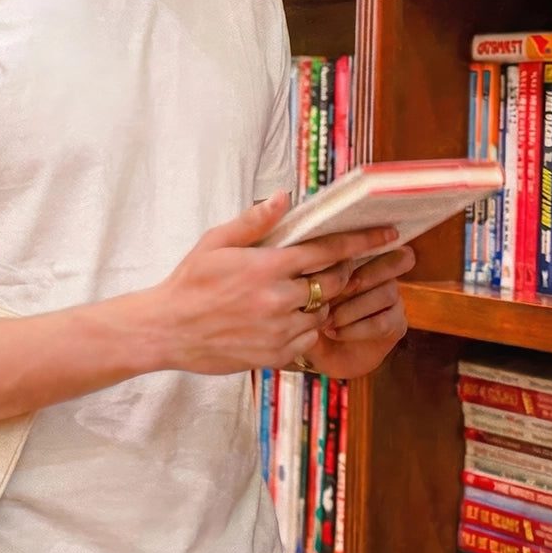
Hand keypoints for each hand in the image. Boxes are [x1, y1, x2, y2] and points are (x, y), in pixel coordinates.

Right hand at [150, 191, 400, 375]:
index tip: (384, 234)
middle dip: (342, 271)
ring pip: (322, 312)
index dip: (359, 241)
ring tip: (301, 293)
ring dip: (320, 301)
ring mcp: (278, 330)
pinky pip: (309, 339)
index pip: (325, 250)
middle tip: (342, 265)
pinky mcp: (275, 355)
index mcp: (265, 267)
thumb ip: (254, 222)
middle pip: (333, 282)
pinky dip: (306, 327)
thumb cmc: (190, 282)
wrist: (167, 330)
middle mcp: (277, 299)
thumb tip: (283, 198)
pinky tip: (286, 318)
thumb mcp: (216, 242)